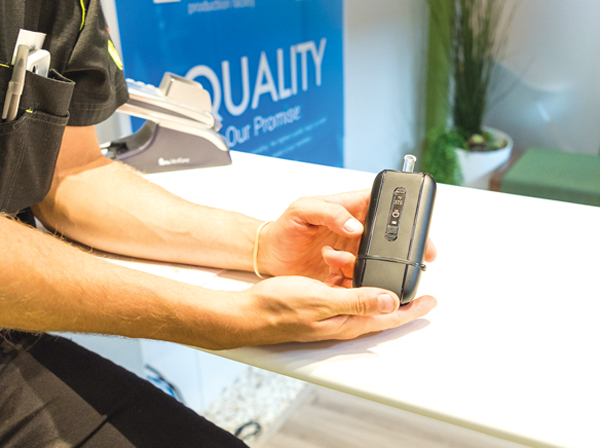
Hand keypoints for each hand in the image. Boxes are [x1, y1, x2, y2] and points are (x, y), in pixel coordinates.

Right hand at [212, 276, 436, 347]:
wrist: (249, 312)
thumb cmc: (279, 308)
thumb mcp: (321, 299)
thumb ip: (357, 300)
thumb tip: (390, 301)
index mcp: (348, 321)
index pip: (390, 317)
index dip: (413, 309)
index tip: (431, 300)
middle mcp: (343, 320)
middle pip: (382, 310)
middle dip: (399, 296)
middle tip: (415, 283)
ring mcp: (332, 314)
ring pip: (365, 299)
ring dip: (376, 284)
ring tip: (381, 269)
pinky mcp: (321, 306)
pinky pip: (348, 292)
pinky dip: (355, 279)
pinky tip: (350, 269)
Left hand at [258, 190, 436, 286]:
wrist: (270, 255)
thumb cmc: (285, 227)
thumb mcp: (304, 209)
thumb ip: (330, 212)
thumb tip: (355, 224)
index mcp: (351, 209)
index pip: (385, 206)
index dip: (403, 214)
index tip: (414, 225)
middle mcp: (357, 232)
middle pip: (391, 238)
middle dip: (403, 247)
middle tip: (417, 255)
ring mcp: (354, 254)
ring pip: (379, 262)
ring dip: (372, 266)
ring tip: (341, 260)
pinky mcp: (346, 274)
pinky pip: (362, 281)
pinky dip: (358, 281)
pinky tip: (337, 272)